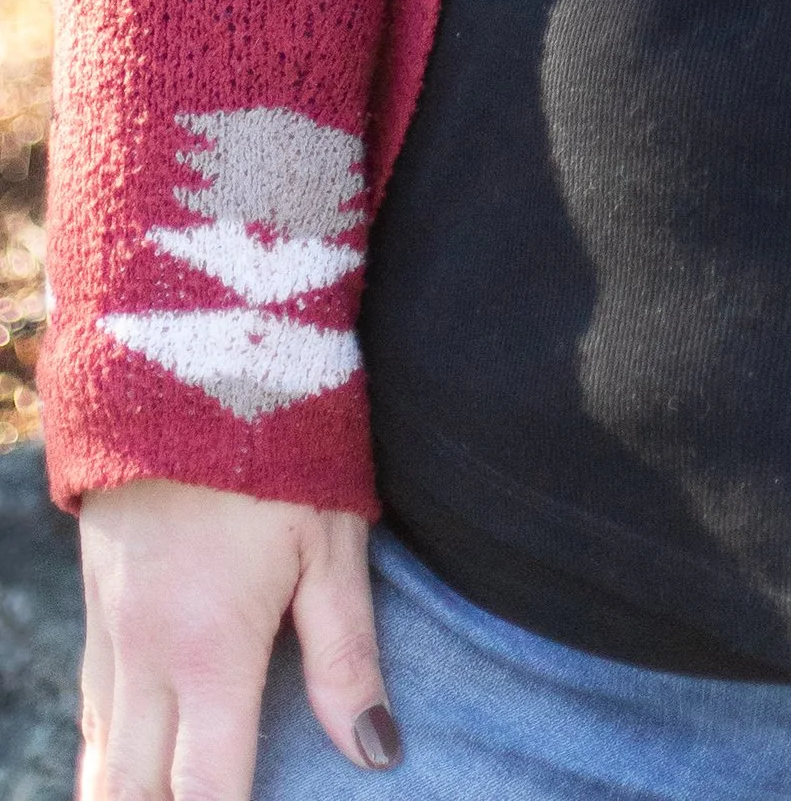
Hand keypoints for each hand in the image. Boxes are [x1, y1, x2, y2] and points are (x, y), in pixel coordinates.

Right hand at [78, 479, 398, 797]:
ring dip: (129, 799)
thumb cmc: (277, 447)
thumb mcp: (330, 545)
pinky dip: (107, 762)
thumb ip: (346, 655)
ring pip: (100, 765)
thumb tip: (376, 751)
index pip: (206, 790)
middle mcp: (145, 658)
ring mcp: (109, 637)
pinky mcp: (95, 613)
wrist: (186, 358)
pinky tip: (134, 773)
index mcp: (209, 650)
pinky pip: (91, 717)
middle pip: (138, 793)